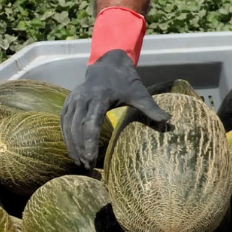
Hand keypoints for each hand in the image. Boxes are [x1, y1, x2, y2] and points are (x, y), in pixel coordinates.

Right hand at [60, 49, 168, 167]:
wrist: (108, 65)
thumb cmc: (125, 82)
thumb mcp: (139, 93)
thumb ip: (151, 108)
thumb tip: (167, 122)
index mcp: (100, 97)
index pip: (91, 123)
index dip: (89, 142)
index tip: (91, 158)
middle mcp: (83, 98)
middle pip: (77, 127)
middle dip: (80, 148)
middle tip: (87, 166)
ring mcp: (73, 100)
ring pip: (68, 126)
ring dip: (72, 145)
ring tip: (80, 162)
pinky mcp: (68, 102)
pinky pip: (64, 121)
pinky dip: (66, 136)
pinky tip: (73, 150)